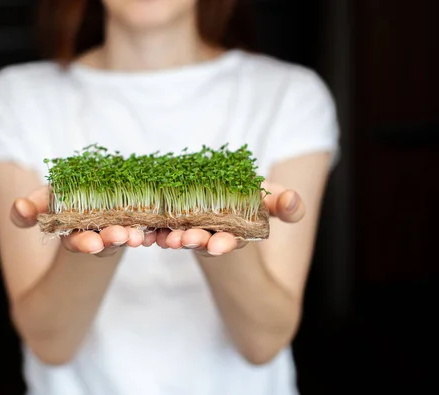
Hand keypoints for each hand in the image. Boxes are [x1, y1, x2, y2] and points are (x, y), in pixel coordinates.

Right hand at [10, 186, 155, 256]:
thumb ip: (31, 206)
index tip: (91, 244)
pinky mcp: (138, 223)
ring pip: (126, 236)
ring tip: (138, 234)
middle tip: (121, 236)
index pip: (77, 241)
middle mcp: (98, 234)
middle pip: (104, 241)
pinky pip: (147, 229)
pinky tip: (156, 230)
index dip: (83, 244)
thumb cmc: (64, 194)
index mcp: (75, 232)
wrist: (93, 186)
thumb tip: (19, 208)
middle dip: (111, 240)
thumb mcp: (46, 197)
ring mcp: (119, 230)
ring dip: (133, 235)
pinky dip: (152, 230)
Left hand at [156, 182, 305, 256]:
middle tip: (185, 239)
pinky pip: (160, 229)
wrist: (231, 191)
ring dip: (171, 238)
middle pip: (202, 240)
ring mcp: (191, 230)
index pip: (231, 240)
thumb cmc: (256, 198)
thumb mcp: (273, 199)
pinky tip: (146, 233)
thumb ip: (285, 204)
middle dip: (194, 241)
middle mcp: (212, 235)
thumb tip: (292, 202)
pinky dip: (153, 232)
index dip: (225, 243)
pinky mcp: (172, 223)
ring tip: (165, 238)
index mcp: (235, 232)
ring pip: (179, 237)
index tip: (219, 244)